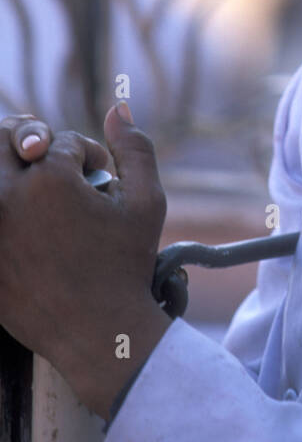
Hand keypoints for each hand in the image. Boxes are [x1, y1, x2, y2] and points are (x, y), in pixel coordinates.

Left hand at [0, 104, 171, 418]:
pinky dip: (4, 207)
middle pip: (4, 138)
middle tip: (50, 162)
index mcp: (50, 178)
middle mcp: (10, 196)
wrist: (98, 333)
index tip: (100, 182)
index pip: (61, 142)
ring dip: (10, 168)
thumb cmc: (126, 266)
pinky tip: (23, 220)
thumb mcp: (147, 203)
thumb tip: (118, 108)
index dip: (88, 156)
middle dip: (31, 140)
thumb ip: (135, 148)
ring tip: (32, 186)